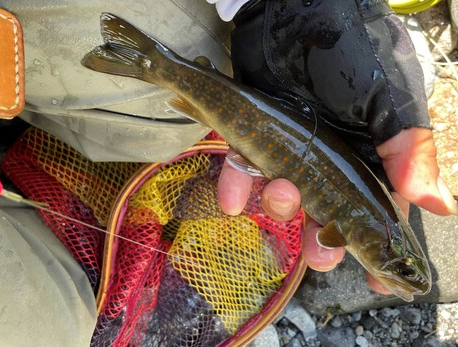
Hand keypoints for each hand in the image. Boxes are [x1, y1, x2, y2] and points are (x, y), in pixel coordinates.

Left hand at [226, 0, 457, 295]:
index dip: (377, 250)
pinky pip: (240, 173)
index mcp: (364, 158)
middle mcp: (326, 162)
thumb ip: (408, 147)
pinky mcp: (251, 137)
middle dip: (322, 242)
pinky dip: (236, 186)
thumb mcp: (388, 96)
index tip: (378, 283)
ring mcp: (287, 152)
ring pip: (281, 200)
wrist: (292, 10)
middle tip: (320, 251)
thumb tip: (436, 206)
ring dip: (280, 206)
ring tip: (282, 190)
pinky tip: (234, 194)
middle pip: (325, 219)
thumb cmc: (349, 49)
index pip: (375, 214)